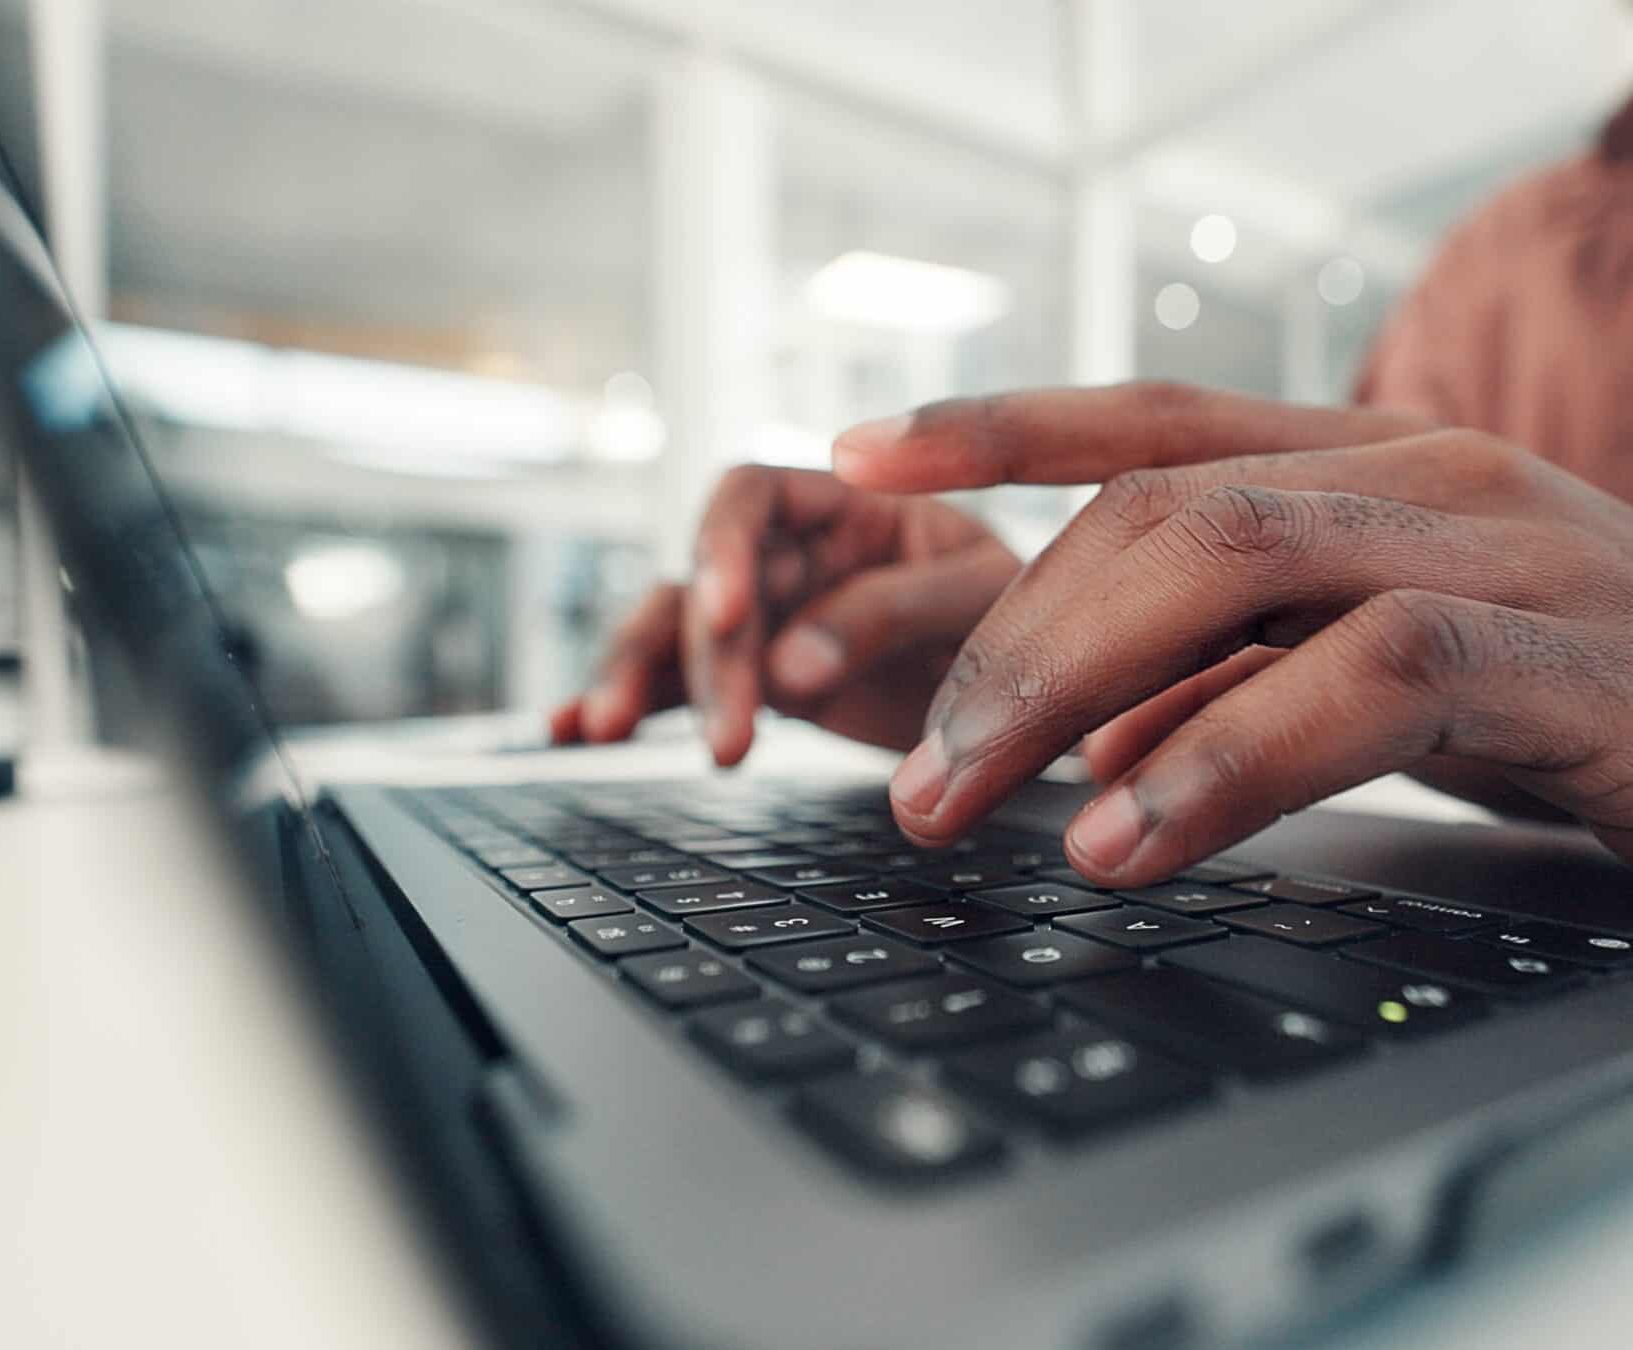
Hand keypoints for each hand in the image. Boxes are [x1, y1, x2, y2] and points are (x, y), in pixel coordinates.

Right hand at [550, 465, 1018, 761]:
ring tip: (606, 727)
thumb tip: (790, 667)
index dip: (722, 545)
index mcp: (850, 502)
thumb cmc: (1039, 610)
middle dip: (708, 657)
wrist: (1058, 690)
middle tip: (732, 737)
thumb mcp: (988, 599)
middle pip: (707, 580)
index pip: (752, 495)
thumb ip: (894, 614)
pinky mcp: (764, 677)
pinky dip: (633, 703)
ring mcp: (773, 615)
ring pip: (678, 632)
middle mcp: (797, 551)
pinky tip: (575, 732)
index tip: (725, 609)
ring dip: (640, 675)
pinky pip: (682, 684)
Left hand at [835, 382, 1632, 889]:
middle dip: (1002, 629)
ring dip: (1075, 689)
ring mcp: (1506, 546)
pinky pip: (1368, 675)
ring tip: (970, 805)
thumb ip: (1264, 681)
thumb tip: (1093, 754)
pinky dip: (1230, 755)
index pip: (1160, 413)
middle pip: (1160, 503)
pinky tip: (1141, 837)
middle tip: (900, 757)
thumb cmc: (1624, 697)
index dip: (1001, 425)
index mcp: (1387, 460)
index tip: (859, 459)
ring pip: (1239, 559)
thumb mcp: (1415, 670)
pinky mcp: (1575, 653)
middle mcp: (1431, 470)